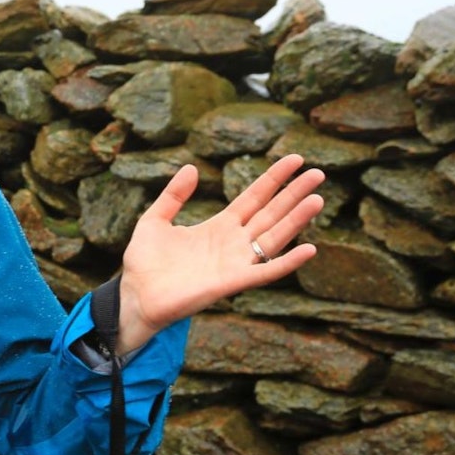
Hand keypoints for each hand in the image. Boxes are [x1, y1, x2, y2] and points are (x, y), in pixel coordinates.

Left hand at [115, 154, 324, 353]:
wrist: (135, 295)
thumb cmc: (144, 262)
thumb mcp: (154, 220)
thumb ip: (173, 195)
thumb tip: (191, 167)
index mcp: (218, 226)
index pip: (254, 197)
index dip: (273, 178)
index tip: (295, 159)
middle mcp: (232, 243)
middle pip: (270, 213)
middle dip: (294, 194)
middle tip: (319, 173)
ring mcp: (235, 262)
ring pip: (273, 237)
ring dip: (296, 220)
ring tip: (317, 199)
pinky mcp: (231, 283)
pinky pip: (265, 272)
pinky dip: (287, 263)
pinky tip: (309, 249)